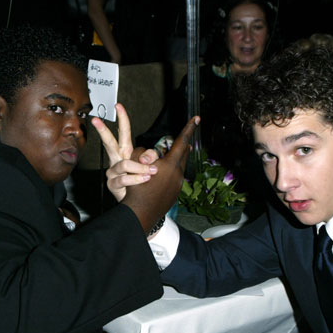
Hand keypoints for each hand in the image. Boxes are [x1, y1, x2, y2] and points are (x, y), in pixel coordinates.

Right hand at [91, 103, 158, 201]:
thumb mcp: (150, 165)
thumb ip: (151, 157)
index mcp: (126, 151)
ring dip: (140, 167)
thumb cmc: (143, 180)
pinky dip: (137, 179)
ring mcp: (113, 171)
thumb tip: (146, 157)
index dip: (122, 119)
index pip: (124, 133)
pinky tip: (145, 179)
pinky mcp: (112, 183)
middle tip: (95, 120)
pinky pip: (125, 179)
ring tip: (151, 172)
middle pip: (109, 143)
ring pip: (124, 164)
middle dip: (103, 131)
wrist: (138, 202)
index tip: (118, 106)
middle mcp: (117, 159)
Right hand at [122, 116, 199, 233]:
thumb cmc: (136, 189)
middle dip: (184, 145)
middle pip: (184, 154)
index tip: (196, 119)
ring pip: (180, 167)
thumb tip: (153, 154)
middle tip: (187, 137)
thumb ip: (144, 155)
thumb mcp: (135, 166)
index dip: (189, 129)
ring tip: (175, 155)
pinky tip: (165, 176)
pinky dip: (172, 173)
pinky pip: (175, 178)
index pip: (182, 142)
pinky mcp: (175, 193)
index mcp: (170, 165)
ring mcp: (178, 184)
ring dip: (177, 160)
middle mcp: (177, 174)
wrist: (142, 214)